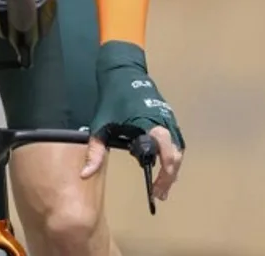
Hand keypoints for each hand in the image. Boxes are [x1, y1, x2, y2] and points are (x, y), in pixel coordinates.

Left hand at [80, 41, 184, 200]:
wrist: (122, 72)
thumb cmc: (112, 99)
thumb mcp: (100, 126)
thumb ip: (95, 152)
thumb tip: (86, 173)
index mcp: (151, 125)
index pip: (168, 155)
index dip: (166, 176)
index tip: (157, 190)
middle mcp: (165, 122)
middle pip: (176, 156)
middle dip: (169, 176)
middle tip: (160, 192)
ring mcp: (169, 118)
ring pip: (178, 148)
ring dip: (172, 167)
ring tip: (161, 183)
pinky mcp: (168, 116)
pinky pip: (175, 140)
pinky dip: (171, 155)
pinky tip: (161, 163)